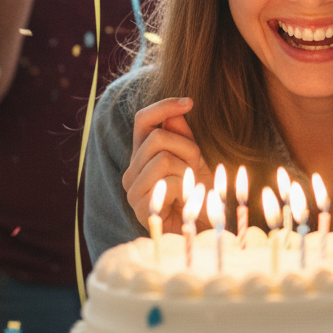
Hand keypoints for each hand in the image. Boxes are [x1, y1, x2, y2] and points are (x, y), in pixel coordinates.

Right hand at [122, 97, 211, 232]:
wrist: (200, 231)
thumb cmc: (198, 194)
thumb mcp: (196, 160)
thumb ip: (183, 137)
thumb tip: (175, 114)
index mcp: (142, 154)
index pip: (143, 119)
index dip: (164, 106)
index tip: (191, 102)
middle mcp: (132, 169)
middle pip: (157, 137)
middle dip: (187, 148)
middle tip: (197, 168)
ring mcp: (132, 189)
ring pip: (162, 158)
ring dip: (187, 170)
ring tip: (192, 187)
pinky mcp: (139, 206)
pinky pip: (166, 181)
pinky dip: (184, 187)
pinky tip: (186, 201)